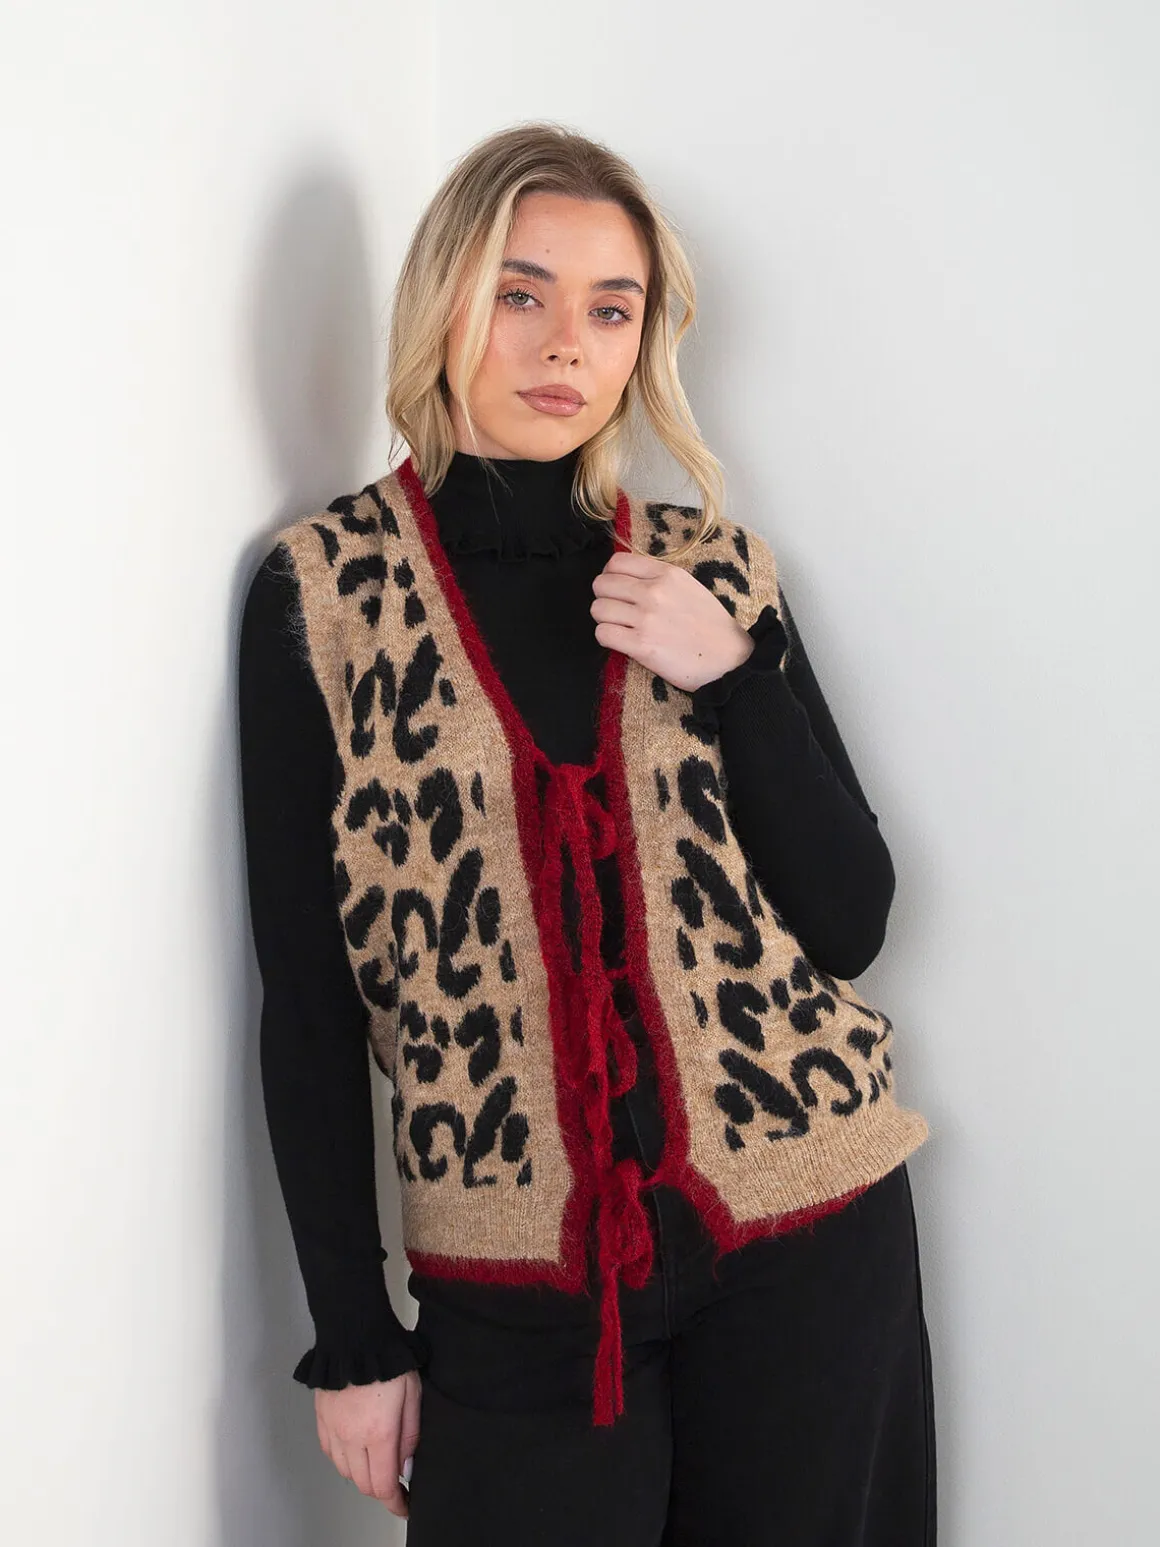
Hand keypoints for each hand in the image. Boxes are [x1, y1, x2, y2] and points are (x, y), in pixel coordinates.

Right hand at [314, 1370, 421, 1518]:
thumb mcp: (413, 1395)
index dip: (396, 1502)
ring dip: (362, 1474)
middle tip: (395, 1482)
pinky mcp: (322, 1418)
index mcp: (378, 1434)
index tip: (404, 1506)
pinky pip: (330, 1452)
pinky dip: (343, 1459)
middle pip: (363, 1484)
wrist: (356, 1335)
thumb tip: (405, 1468)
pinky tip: (354, 1448)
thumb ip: (410, 1436)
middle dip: (381, 1489)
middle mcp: (352, 1438)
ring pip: (345, 1471)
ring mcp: (333, 1429)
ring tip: (376, 1461)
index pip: (383, 1485)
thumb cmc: (389, 1361)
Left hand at [591, 550, 753, 692]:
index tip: (616, 589)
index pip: (615, 562)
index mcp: (666, 574)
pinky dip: (607, 638)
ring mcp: (646, 619)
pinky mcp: (641, 645)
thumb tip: (626, 578)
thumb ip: (658, 579)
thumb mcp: (688, 587)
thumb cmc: (710, 625)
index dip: (609, 576)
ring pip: (598, 609)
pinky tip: (621, 642)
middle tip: (617, 611)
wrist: (729, 659)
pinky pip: (602, 634)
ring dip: (604, 620)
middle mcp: (653, 592)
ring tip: (620, 628)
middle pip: (601, 585)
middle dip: (604, 598)